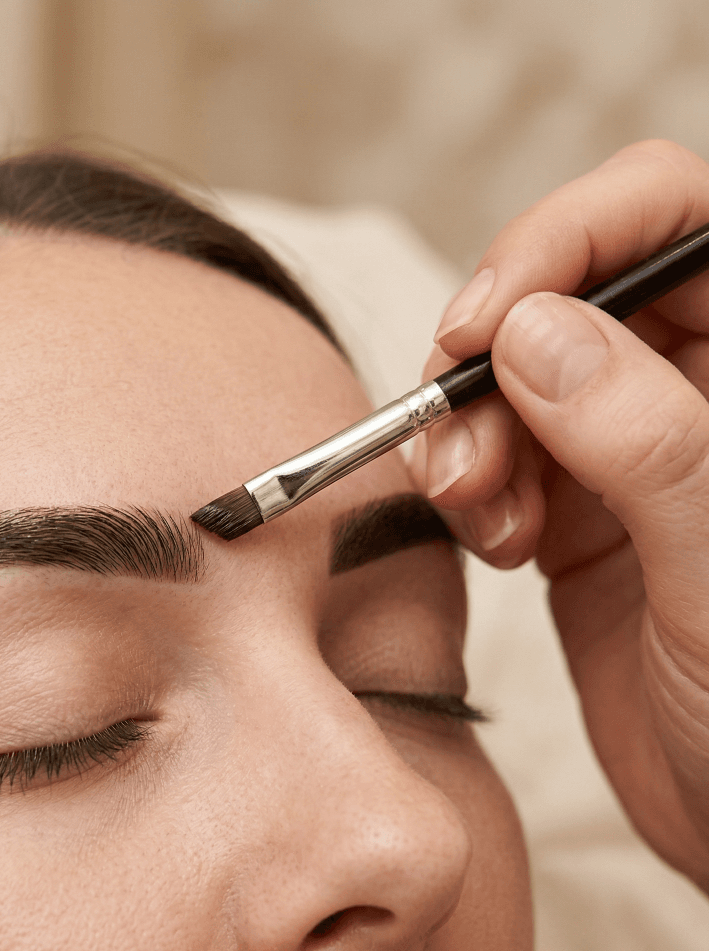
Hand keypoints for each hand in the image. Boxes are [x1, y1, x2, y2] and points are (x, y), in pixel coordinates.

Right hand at [414, 140, 708, 890]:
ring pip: (514, 375)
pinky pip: (498, 452)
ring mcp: (632, 444)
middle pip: (567, 292)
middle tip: (460, 448)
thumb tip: (530, 330)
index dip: (567, 239)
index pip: (670, 213)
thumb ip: (644, 437)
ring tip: (479, 511)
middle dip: (491, 357)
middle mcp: (696, 383)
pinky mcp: (579, 505)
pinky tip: (497, 541)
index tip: (482, 323)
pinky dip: (470, 483)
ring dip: (469, 430)